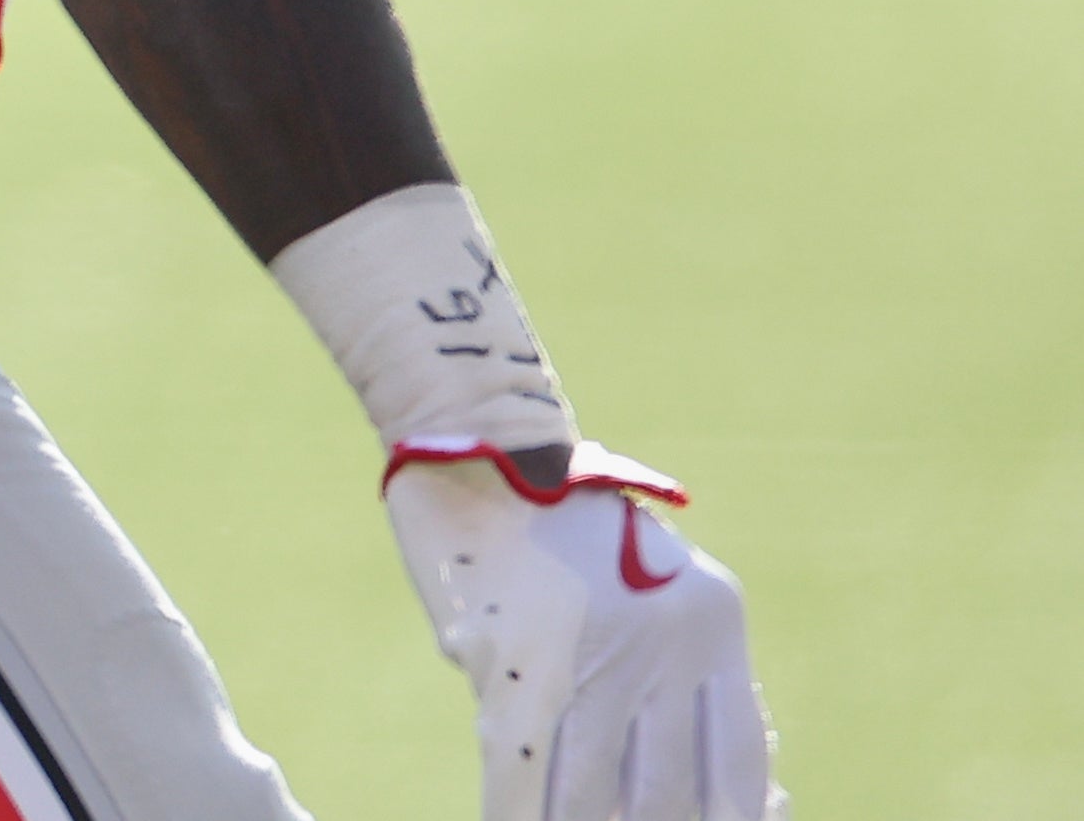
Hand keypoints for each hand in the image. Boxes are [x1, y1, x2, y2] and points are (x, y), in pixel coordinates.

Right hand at [380, 441, 779, 820]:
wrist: (480, 439)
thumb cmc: (564, 520)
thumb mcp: (655, 580)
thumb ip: (683, 671)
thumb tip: (741, 791)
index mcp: (711, 620)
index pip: (740, 762)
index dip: (736, 820)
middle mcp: (663, 643)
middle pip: (671, 792)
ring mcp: (588, 655)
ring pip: (596, 796)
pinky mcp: (512, 660)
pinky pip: (523, 771)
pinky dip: (517, 814)